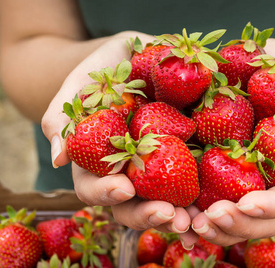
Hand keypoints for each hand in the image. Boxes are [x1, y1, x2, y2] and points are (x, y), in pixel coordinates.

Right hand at [41, 31, 193, 241]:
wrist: (137, 55)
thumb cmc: (101, 70)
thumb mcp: (79, 85)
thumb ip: (63, 118)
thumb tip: (58, 159)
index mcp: (98, 160)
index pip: (94, 187)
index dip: (106, 193)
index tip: (124, 188)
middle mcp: (128, 169)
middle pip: (132, 205)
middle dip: (148, 214)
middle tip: (168, 215)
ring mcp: (158, 164)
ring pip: (165, 200)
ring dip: (178, 215)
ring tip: (194, 220)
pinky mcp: (187, 152)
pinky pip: (194, 178)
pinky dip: (203, 195)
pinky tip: (215, 203)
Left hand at [189, 55, 274, 245]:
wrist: (257, 65)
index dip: (271, 206)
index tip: (246, 203)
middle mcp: (267, 182)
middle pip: (259, 220)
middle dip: (236, 225)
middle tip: (209, 216)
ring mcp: (238, 180)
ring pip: (231, 220)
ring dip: (211, 229)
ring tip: (188, 222)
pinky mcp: (211, 172)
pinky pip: (203, 201)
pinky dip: (189, 213)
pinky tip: (172, 213)